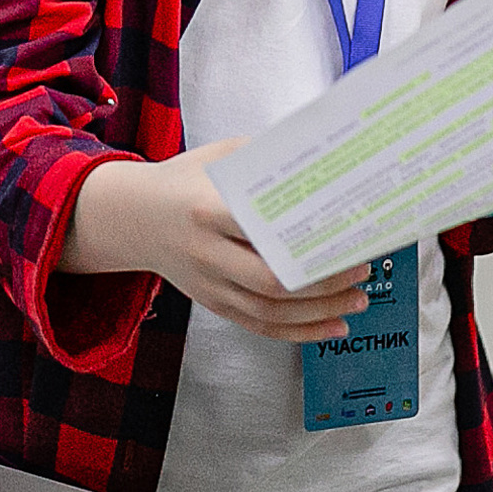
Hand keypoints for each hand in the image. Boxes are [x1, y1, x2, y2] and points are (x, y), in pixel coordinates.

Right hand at [62, 143, 376, 342]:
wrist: (131, 216)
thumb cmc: (180, 181)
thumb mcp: (217, 158)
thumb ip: (262, 162)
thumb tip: (318, 162)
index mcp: (206, 209)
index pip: (260, 231)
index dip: (304, 240)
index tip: (343, 235)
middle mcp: (206, 252)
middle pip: (270, 281)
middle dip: (323, 282)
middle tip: (360, 269)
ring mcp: (208, 284)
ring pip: (270, 313)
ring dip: (320, 312)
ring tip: (357, 300)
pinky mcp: (213, 303)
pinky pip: (260, 327)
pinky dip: (300, 333)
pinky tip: (331, 326)